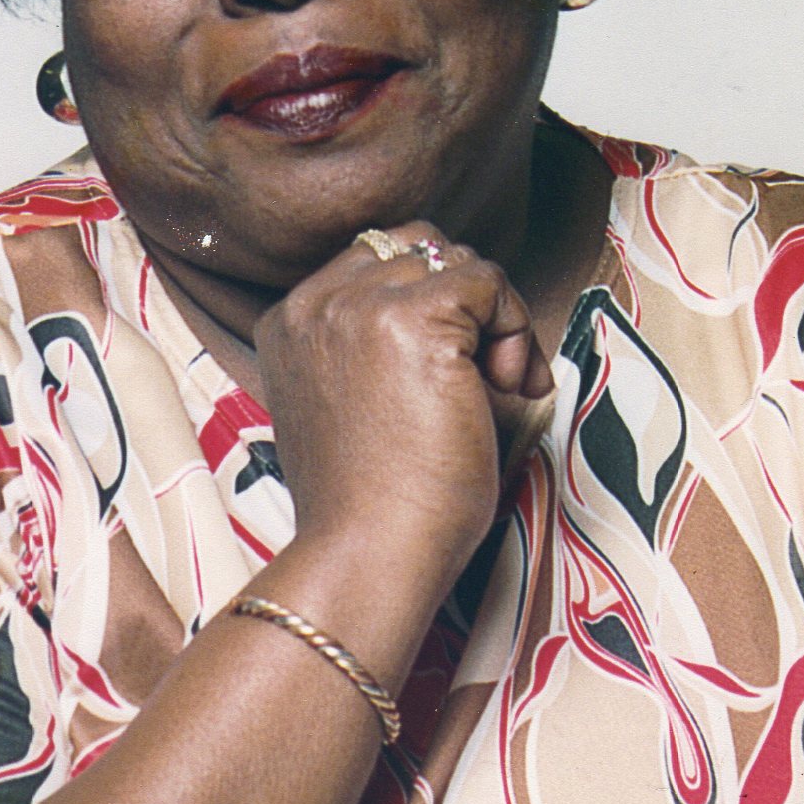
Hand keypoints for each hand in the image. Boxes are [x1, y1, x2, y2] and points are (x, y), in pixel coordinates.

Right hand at [255, 222, 550, 592]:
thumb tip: (454, 319)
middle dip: (468, 305)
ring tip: (501, 387)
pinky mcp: (413, 320)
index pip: (377, 259)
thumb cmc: (368, 505)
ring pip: (458, 262)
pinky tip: (511, 386)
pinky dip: (514, 326)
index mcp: (289, 322)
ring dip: (496, 319)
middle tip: (491, 376)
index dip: (434, 301)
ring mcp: (359, 307)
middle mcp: (314, 302)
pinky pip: (487, 282)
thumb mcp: (346, 407)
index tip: (458, 367)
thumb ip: (367, 351)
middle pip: (421, 250)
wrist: (367, 554)